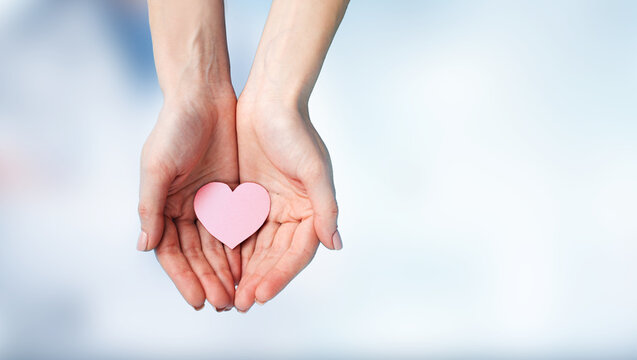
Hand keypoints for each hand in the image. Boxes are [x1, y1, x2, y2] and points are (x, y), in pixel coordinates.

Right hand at [138, 87, 239, 310]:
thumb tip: (144, 246)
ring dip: (226, 270)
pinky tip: (252, 267)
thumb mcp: (157, 167)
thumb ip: (151, 207)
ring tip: (239, 294)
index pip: (173, 253)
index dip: (184, 278)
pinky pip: (238, 226)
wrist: (204, 96)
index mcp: (162, 206)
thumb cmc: (174, 128)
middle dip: (209, 280)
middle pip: (198, 255)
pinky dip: (243, 247)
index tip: (197, 302)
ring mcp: (209, 202)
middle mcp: (184, 209)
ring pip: (219, 245)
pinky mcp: (232, 192)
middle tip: (225, 305)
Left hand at [233, 96, 340, 311]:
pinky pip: (238, 231)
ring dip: (244, 273)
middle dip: (259, 280)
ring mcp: (269, 206)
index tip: (260, 294)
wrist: (269, 99)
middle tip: (240, 303)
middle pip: (275, 256)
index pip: (297, 252)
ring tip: (229, 296)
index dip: (280, 275)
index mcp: (312, 210)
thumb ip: (325, 208)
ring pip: (256, 249)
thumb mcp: (314, 169)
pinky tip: (218, 269)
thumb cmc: (296, 131)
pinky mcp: (248, 198)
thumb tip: (335, 244)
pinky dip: (230, 251)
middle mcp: (293, 213)